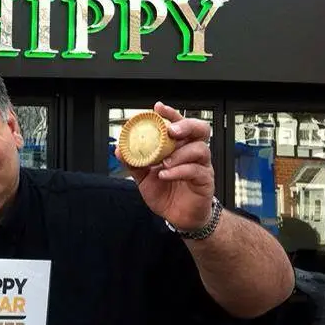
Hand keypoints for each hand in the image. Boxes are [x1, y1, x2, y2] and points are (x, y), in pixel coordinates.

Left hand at [116, 102, 214, 230]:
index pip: (179, 124)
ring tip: (163, 162)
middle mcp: (193, 152)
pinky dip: (179, 171)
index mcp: (179, 147)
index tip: (158, 108)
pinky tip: (165, 174)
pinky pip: (196, 171)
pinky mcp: (205, 181)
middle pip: (200, 129)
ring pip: (200, 149)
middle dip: (185, 125)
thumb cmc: (165, 192)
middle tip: (171, 131)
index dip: (171, 114)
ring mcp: (202, 166)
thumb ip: (134, 162)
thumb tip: (119, 149)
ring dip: (180, 153)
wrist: (177, 216)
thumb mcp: (144, 176)